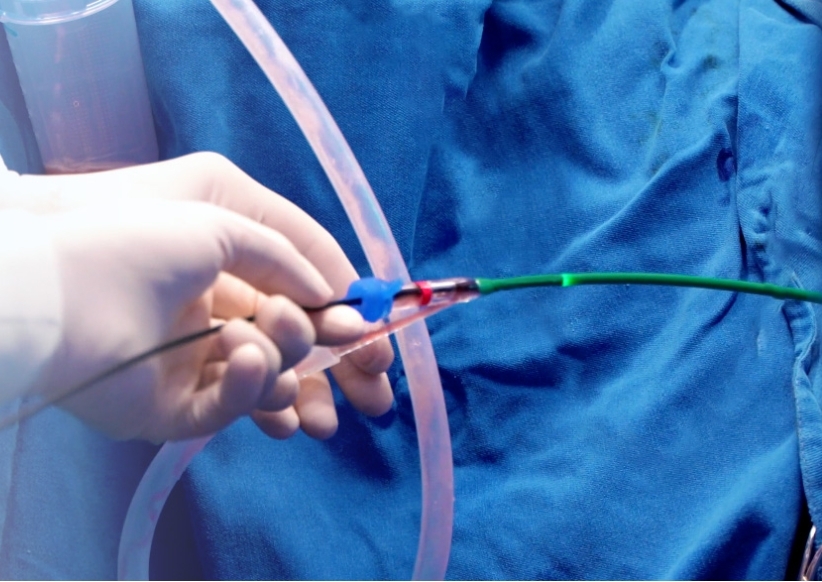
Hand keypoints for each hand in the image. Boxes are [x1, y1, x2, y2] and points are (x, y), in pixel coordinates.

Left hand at [13, 153, 394, 440]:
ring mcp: (199, 358)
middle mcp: (220, 309)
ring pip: (272, 378)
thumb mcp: (225, 216)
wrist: (60, 285)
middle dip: (338, 369)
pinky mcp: (177, 404)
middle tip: (375, 398)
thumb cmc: (138, 231)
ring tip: (274, 354)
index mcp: (229, 261)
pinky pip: (232, 405)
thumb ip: (288, 255)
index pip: (302, 290)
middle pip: (296, 346)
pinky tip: (246, 362)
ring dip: (290, 370)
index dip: (344, 314)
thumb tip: (333, 296)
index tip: (379, 339)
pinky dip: (250, 388)